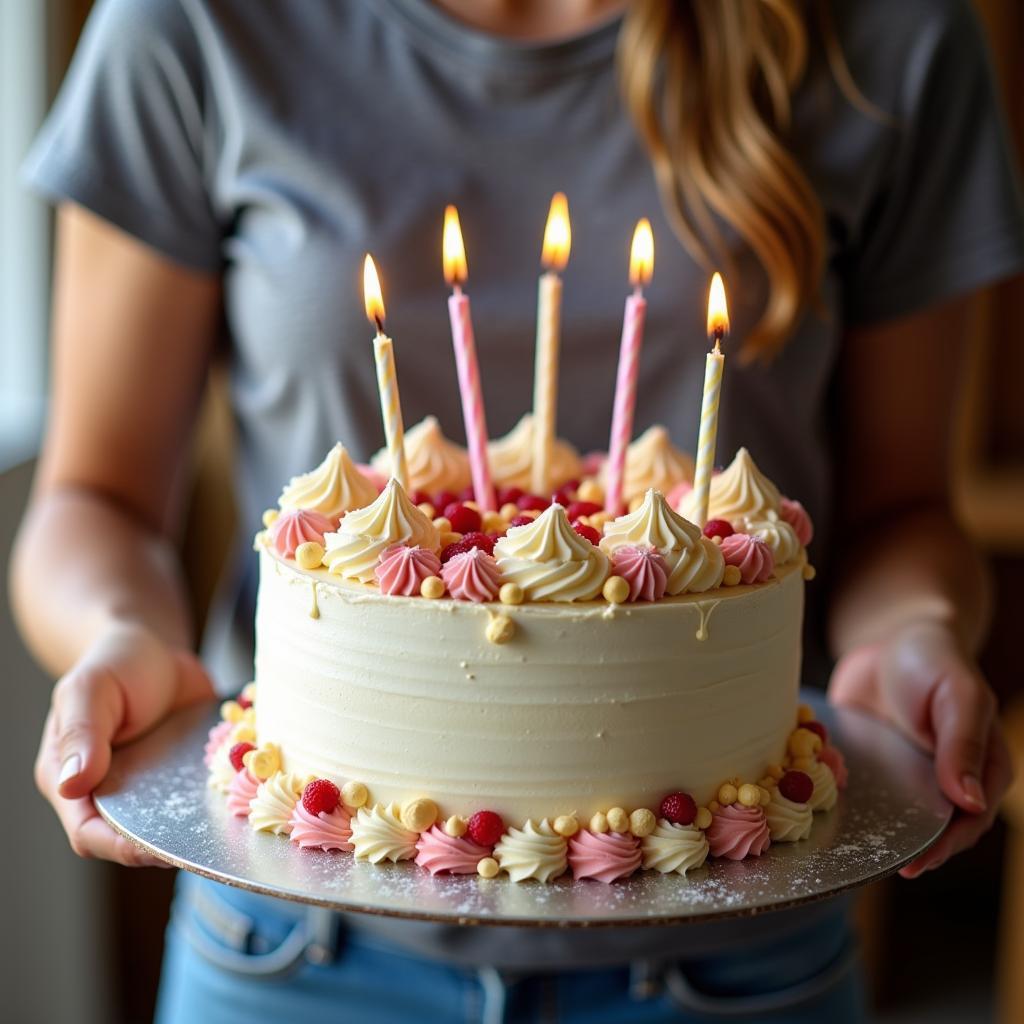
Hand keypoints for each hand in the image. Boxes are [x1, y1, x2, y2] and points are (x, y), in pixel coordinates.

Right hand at [35, 621, 214, 866]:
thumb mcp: (90, 689)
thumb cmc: (114, 663)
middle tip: (209, 843)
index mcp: (71, 780)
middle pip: (133, 838)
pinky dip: (224, 800)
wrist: (154, 646)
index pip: (89, 833)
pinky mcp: (185, 775)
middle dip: (168, 846)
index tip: (158, 847)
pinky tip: (253, 796)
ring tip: (235, 825)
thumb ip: (82, 733)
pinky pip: (201, 798)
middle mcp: (110, 791)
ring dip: (201, 827)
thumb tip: (72, 783)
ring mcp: (151, 787)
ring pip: (172, 824)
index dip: (121, 846)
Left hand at [829, 621, 1012, 876]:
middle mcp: (946, 781)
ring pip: (896, 819)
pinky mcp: (872, 768)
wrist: (891, 639)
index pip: (969, 821)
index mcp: (983, 769)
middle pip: (932, 830)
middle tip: (879, 864)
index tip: (916, 863)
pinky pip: (862, 794)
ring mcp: (908, 777)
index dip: (944, 845)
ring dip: (876, 834)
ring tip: (851, 849)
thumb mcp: (958, 695)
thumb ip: (964, 744)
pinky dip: (847, 805)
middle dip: (908, 850)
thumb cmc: (935, 661)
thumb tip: (971, 802)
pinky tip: (824, 814)